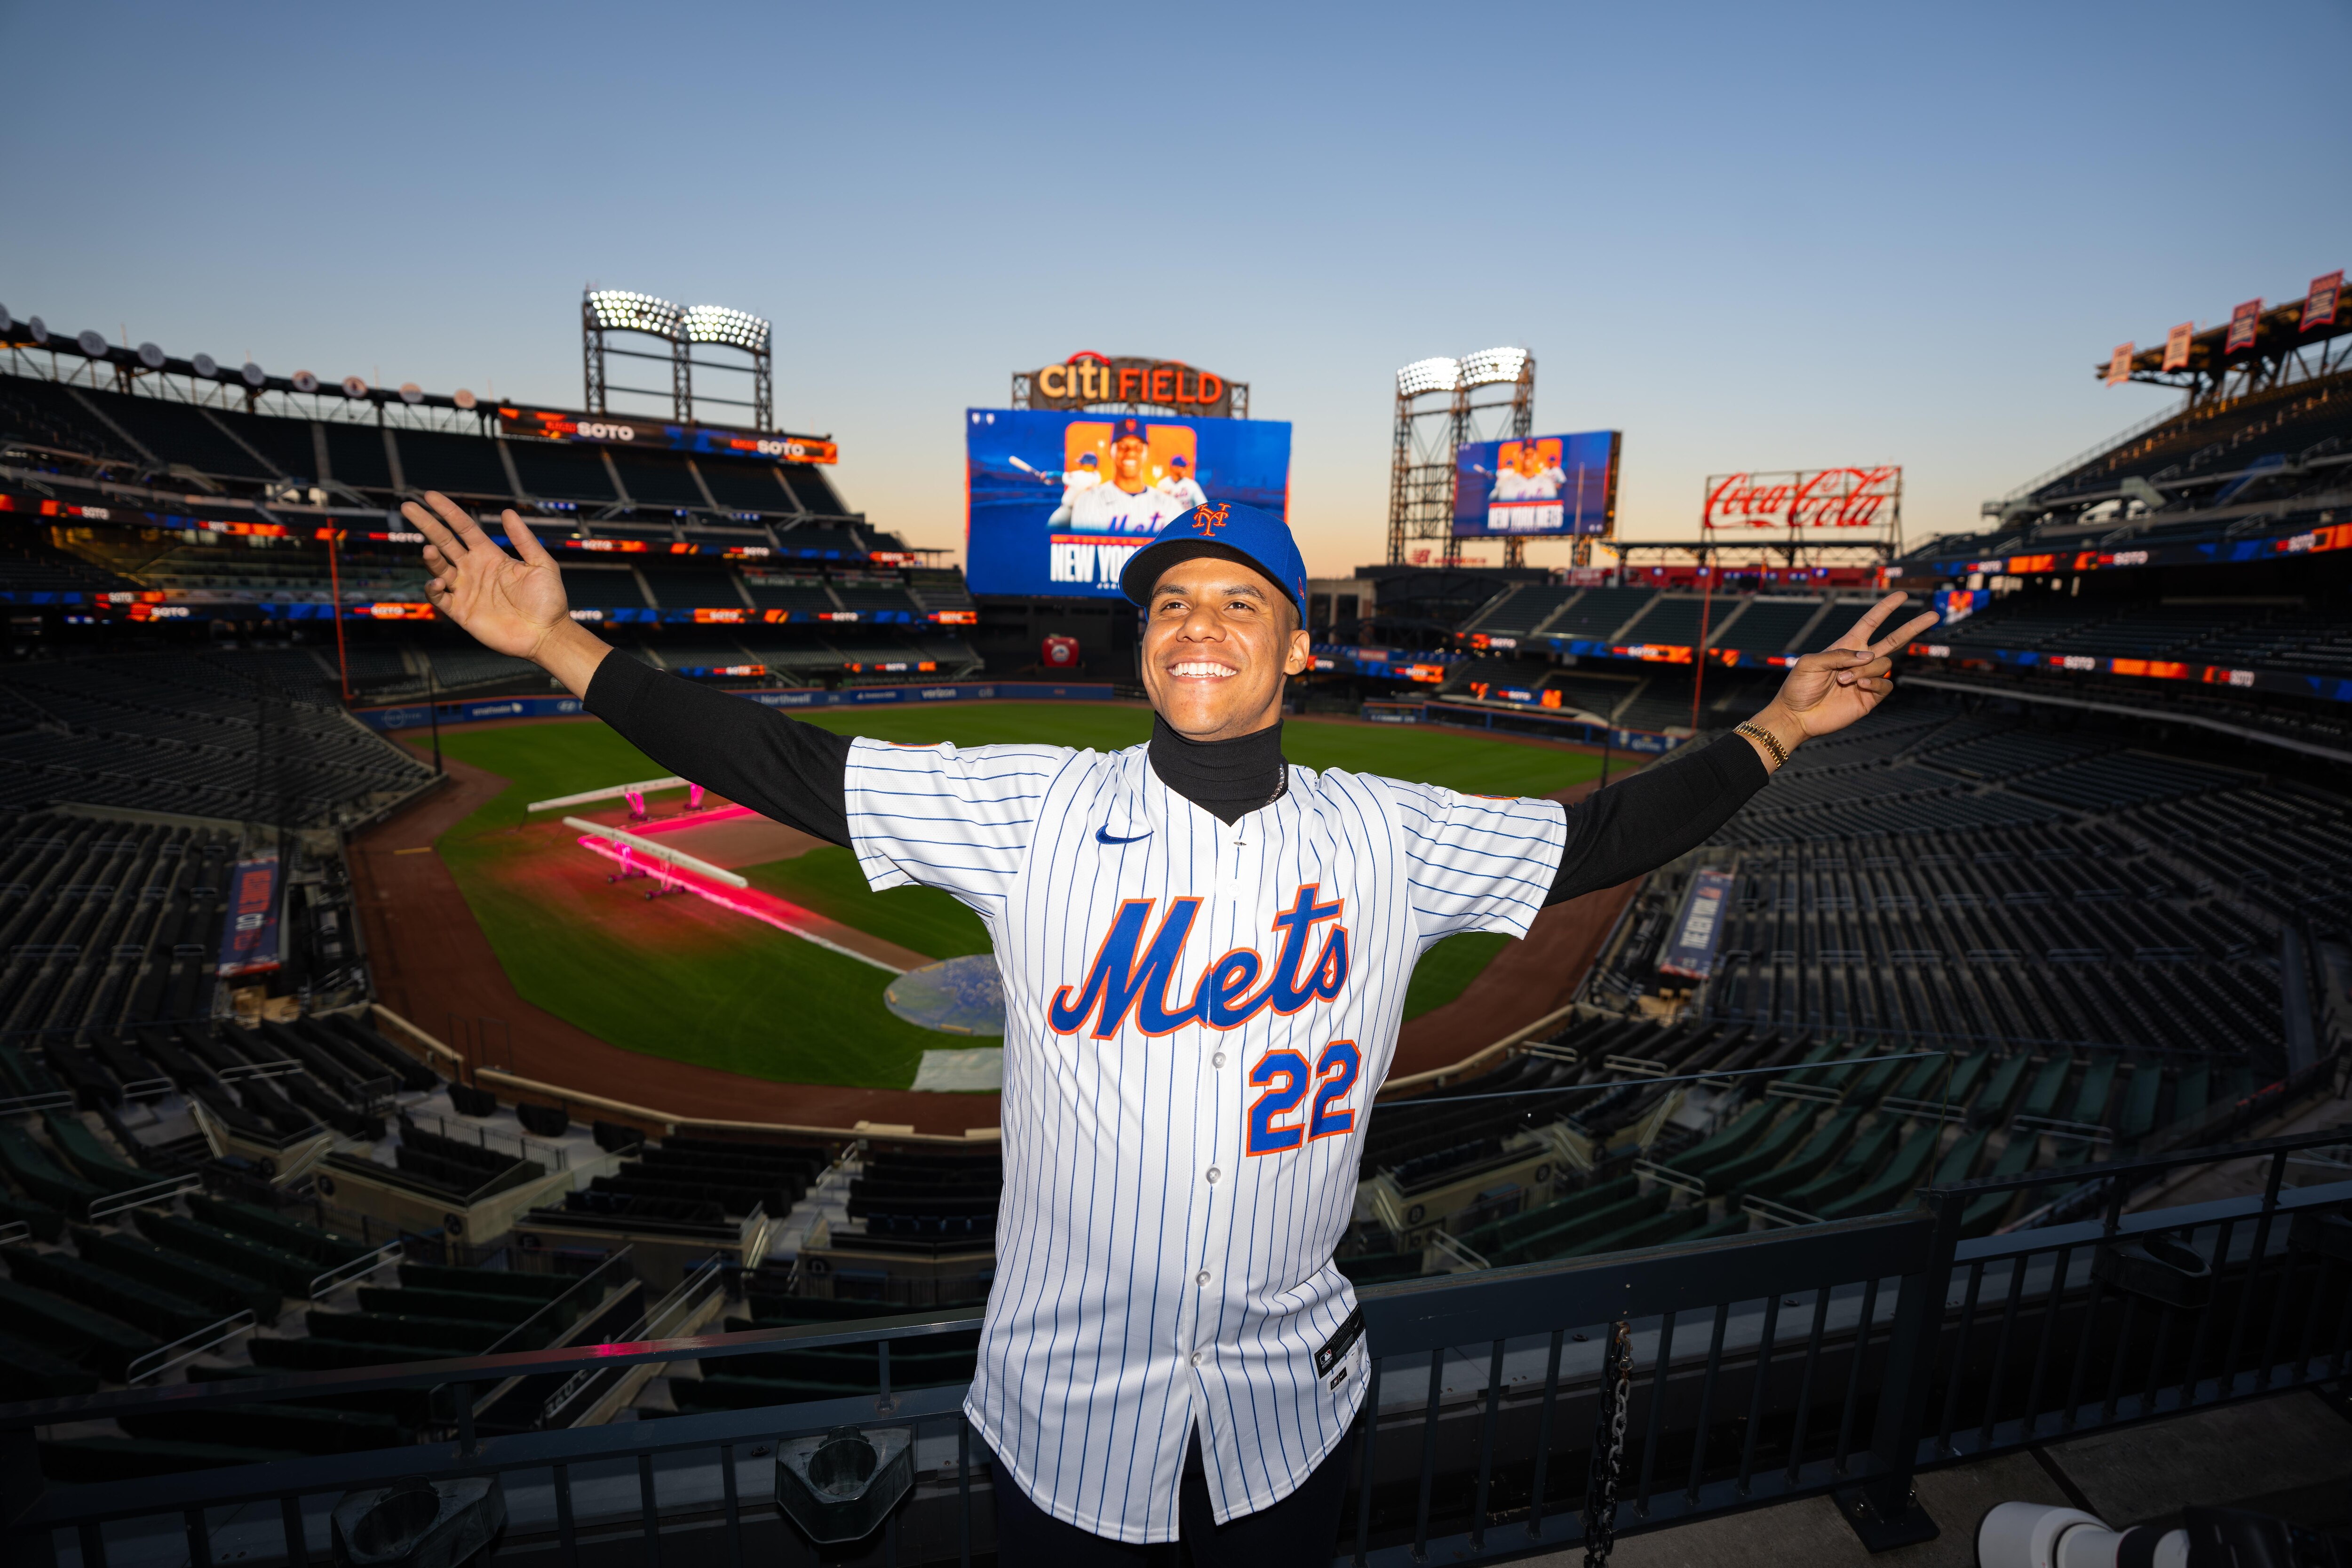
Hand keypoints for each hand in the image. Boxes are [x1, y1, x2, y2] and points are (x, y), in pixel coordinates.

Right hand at [405, 492, 573, 658]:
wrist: (548, 634)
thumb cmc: (549, 600)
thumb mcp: (541, 564)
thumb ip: (523, 539)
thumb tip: (507, 512)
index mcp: (490, 555)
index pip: (463, 527)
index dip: (447, 511)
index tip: (430, 495)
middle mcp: (474, 569)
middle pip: (444, 541)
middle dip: (426, 523)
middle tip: (407, 506)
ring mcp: (466, 590)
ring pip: (439, 568)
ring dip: (431, 558)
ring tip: (429, 549)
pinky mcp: (461, 612)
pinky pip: (439, 598)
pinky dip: (433, 590)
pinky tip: (436, 582)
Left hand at [1750, 591, 1939, 754]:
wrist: (1797, 716)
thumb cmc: (1798, 687)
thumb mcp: (1810, 662)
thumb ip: (1838, 654)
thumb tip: (1868, 656)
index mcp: (1847, 646)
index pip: (1871, 622)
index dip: (1886, 609)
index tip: (1902, 595)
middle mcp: (1860, 661)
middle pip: (1894, 640)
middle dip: (1914, 627)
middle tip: (1934, 615)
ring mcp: (1867, 679)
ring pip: (1884, 665)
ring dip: (1865, 670)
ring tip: (1842, 680)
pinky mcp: (1870, 698)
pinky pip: (1886, 685)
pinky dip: (1874, 683)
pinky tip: (1858, 686)